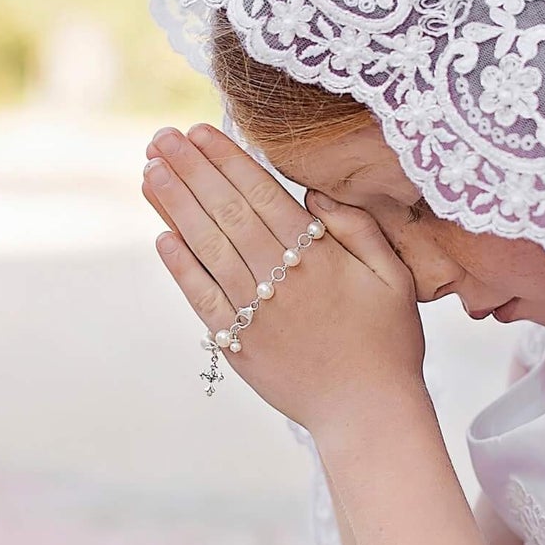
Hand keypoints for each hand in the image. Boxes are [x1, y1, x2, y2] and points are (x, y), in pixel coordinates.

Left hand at [140, 122, 425, 432]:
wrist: (369, 412)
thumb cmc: (388, 342)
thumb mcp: (394, 276)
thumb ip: (358, 229)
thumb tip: (314, 196)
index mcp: (318, 257)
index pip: (261, 194)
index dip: (228, 159)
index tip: (200, 132)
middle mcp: (280, 278)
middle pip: (226, 211)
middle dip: (190, 170)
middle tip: (161, 138)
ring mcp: (255, 311)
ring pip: (206, 247)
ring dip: (174, 207)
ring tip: (150, 171)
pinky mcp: (238, 344)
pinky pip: (201, 296)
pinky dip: (180, 265)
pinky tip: (162, 236)